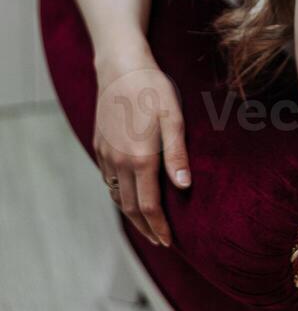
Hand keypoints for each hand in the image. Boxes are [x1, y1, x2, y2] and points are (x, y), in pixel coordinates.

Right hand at [93, 47, 191, 247]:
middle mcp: (119, 161)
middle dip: (146, 228)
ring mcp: (106, 155)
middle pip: (131, 208)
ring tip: (147, 225)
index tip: (169, 243)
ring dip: (131, 214)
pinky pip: (109, 180)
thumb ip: (177, 155)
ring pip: (117, 195)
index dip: (159, 228)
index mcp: (140, 158)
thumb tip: (184, 187)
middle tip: (160, 242)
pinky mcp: (99, 146)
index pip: (149, 206)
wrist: (121, 67)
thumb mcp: (174, 118)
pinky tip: (130, 195)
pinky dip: (120, 195)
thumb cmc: (153, 89)